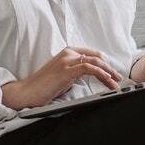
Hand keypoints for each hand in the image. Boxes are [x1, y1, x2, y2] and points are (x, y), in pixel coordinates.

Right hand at [0, 46, 124, 109]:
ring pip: (96, 62)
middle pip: (96, 57)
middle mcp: (68, 53)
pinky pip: (90, 68)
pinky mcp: (67, 70)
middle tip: (118, 78)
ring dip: (109, 73)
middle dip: (110, 68)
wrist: (26, 92)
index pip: (92, 54)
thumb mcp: (62, 76)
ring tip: (116, 83)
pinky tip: (108, 82)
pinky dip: (102, 74)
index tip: (113, 73)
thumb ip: (75, 73)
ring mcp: (67, 60)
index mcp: (66, 52)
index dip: (105, 63)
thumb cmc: (43, 87)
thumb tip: (90, 78)